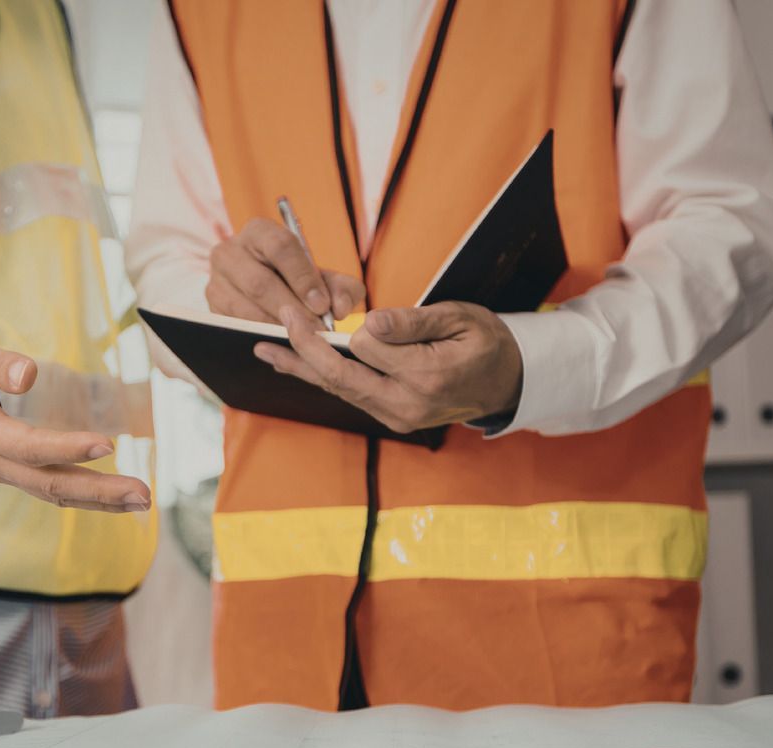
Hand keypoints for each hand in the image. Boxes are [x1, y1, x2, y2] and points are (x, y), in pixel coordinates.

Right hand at [0, 332, 150, 512]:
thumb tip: (30, 374)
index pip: (27, 446)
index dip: (67, 448)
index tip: (108, 443)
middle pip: (49, 483)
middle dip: (99, 491)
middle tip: (143, 493)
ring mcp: (1, 470)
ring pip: (54, 493)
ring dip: (100, 500)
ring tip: (141, 500)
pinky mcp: (12, 471)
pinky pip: (52, 488)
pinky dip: (86, 495)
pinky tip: (117, 496)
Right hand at [206, 218, 364, 324]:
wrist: (265, 289)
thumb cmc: (297, 280)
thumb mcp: (324, 278)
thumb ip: (342, 288)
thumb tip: (340, 308)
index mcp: (258, 232)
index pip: (280, 247)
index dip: (303, 277)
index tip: (322, 305)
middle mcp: (229, 252)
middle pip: (260, 282)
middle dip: (292, 310)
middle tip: (316, 330)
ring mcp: (215, 282)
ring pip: (245, 309)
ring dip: (276, 327)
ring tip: (303, 339)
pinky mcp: (211, 309)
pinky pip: (235, 327)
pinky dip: (260, 338)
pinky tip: (282, 344)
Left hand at [254, 303, 523, 433]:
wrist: (506, 383)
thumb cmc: (486, 342)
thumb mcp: (460, 319)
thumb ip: (413, 322)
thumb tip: (368, 324)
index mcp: (428, 377)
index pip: (367, 348)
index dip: (349, 326)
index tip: (323, 304)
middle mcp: (407, 404)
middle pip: (341, 377)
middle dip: (304, 347)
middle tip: (276, 319)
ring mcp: (397, 417)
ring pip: (338, 389)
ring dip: (302, 366)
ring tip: (266, 348)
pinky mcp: (389, 418)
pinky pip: (348, 395)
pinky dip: (320, 376)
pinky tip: (295, 363)